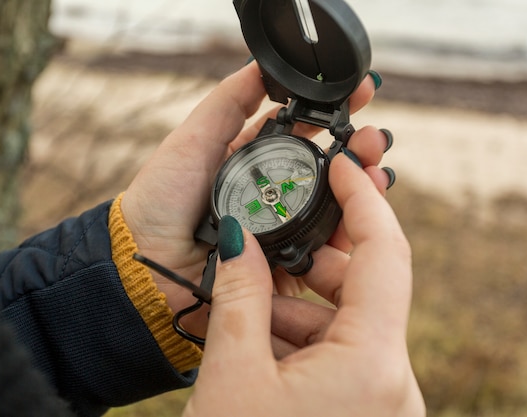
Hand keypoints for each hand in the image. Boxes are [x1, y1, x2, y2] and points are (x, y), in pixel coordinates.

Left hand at [121, 62, 390, 338]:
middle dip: (355, 148)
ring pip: (334, 205)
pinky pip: (326, 247)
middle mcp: (271, 192)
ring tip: (377, 169)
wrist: (149, 262)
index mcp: (251, 159)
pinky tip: (366, 212)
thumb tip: (263, 64)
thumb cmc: (161, 200)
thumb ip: (229, 102)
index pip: (302, 130)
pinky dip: (350, 230)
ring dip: (361, 186)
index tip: (361, 93)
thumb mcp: (194, 139)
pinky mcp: (287, 264)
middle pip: (325, 167)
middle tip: (374, 137)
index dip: (332, 112)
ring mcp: (282, 228)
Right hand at [183, 154, 424, 416]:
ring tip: (244, 312)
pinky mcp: (365, 410)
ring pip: (346, 322)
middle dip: (307, 263)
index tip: (339, 164)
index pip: (383, 252)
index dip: (360, 197)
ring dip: (294, 307)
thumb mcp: (231, 373)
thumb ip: (239, 295)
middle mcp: (392, 382)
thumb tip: (239, 238)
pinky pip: (340, 354)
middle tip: (261, 250)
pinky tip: (256, 344)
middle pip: (361, 287)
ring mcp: (382, 398)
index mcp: (370, 364)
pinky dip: (300, 337)